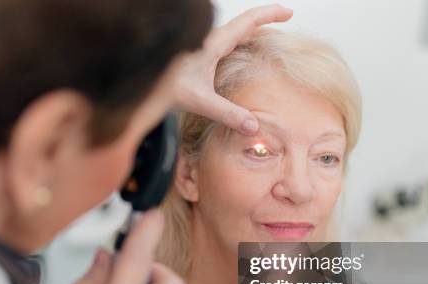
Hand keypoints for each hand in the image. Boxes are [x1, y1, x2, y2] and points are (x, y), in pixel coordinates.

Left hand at [173, 4, 292, 135]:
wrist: (138, 78)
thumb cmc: (164, 85)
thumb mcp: (200, 100)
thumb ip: (227, 113)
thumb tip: (254, 127)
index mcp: (213, 42)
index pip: (248, 21)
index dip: (270, 14)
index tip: (289, 12)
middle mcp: (208, 39)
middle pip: (242, 23)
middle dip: (265, 21)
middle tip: (283, 23)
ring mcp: (201, 45)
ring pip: (231, 32)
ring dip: (250, 32)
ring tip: (266, 38)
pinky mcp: (195, 53)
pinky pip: (223, 41)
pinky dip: (238, 42)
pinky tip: (238, 55)